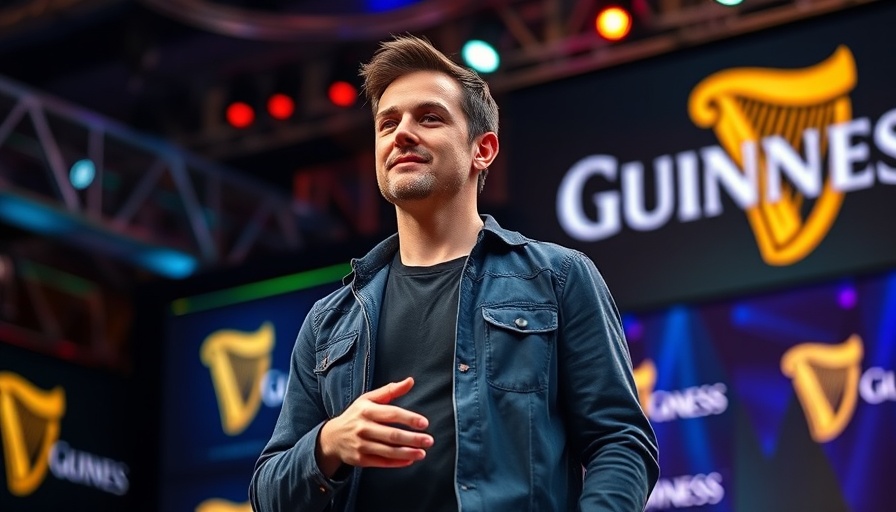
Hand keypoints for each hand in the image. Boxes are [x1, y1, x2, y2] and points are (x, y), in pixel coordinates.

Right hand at [316, 377, 432, 477]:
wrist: (332, 437)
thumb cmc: (356, 415)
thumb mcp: (369, 399)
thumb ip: (390, 390)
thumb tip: (411, 381)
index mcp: (367, 410)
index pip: (391, 414)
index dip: (409, 418)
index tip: (424, 423)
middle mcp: (363, 427)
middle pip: (391, 434)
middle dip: (412, 438)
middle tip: (429, 441)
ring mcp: (360, 445)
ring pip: (387, 451)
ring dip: (407, 453)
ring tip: (423, 453)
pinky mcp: (359, 459)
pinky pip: (381, 462)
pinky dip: (396, 462)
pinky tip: (410, 460)